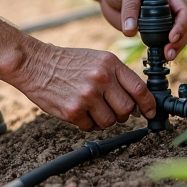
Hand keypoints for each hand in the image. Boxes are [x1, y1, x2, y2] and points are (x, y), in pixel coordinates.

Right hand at [14, 43, 156, 130]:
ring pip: (109, 122)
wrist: (35, 64)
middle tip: (111, 109)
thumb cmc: (67, 62)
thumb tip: (137, 102)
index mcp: (110, 63)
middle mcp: (101, 78)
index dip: (148, 104)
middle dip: (122, 114)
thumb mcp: (97, 59)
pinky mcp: (73, 110)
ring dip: (102, 119)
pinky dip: (86, 122)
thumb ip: (117, 77)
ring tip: (90, 107)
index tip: (150, 112)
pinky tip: (77, 109)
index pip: (139, 88)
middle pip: (126, 110)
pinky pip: (90, 127)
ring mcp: (87, 95)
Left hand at [99, 0, 186, 61]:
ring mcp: (164, 18)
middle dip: (180, 41)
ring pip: (178, 36)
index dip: (182, 25)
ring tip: (166, 57)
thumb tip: (131, 31)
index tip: (172, 38)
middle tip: (168, 53)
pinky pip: (164, 41)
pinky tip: (159, 57)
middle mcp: (171, 5)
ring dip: (175, 48)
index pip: (185, 10)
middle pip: (185, 26)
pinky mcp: (155, 30)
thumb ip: (129, 10)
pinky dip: (163, 50)